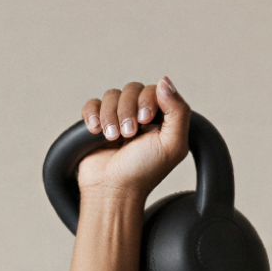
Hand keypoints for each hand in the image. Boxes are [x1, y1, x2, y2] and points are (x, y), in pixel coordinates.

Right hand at [72, 76, 190, 204]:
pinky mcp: (97, 123)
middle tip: (128, 135)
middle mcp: (139, 115)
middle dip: (128, 110)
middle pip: (132, 88)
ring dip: (111, 116)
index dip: (147, 99)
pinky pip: (92, 104)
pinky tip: (96, 131)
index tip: (144, 121)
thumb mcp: (172, 145)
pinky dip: (93, 115)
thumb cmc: (144, 172)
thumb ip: (178, 111)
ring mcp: (117, 118)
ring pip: (112, 95)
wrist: (113, 190)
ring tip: (112, 138)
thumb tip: (165, 80)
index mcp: (160, 118)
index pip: (154, 89)